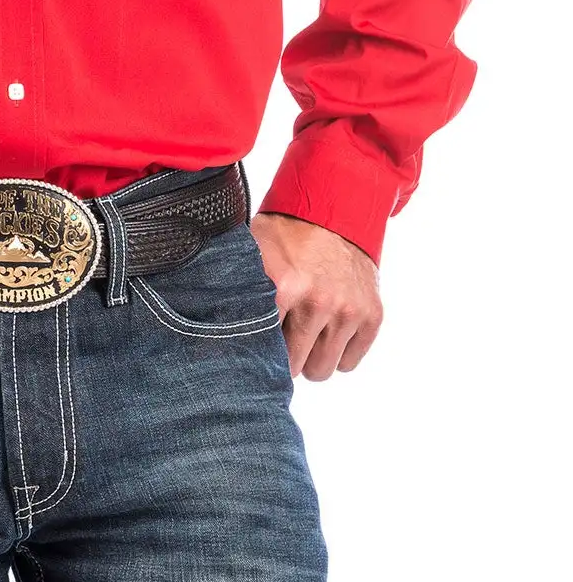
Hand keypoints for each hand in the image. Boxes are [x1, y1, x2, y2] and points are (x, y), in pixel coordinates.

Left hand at [249, 212, 382, 379]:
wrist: (336, 211)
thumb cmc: (286, 236)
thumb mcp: (251, 253)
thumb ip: (234, 289)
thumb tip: (209, 329)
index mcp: (284, 287)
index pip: (263, 349)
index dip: (256, 349)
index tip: (253, 343)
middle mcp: (319, 302)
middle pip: (293, 368)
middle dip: (285, 355)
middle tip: (282, 333)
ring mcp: (349, 310)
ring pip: (321, 370)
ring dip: (311, 357)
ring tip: (305, 331)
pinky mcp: (372, 315)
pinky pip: (349, 363)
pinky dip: (338, 352)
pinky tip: (328, 329)